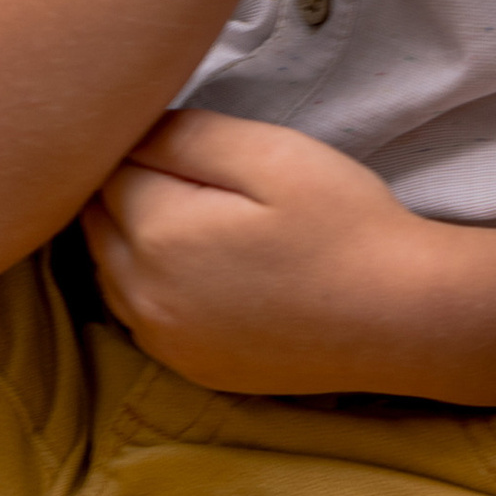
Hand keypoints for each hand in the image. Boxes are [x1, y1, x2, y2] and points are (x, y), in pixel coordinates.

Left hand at [82, 108, 441, 393]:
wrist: (401, 317)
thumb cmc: (343, 223)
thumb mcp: (269, 154)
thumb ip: (187, 135)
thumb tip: (131, 128)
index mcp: (156, 232)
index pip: (105, 171)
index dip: (135, 143)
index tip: (172, 132)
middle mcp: (142, 295)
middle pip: (94, 223)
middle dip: (120, 188)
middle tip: (175, 163)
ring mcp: (165, 340)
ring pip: (109, 272)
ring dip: (127, 238)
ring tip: (183, 210)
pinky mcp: (191, 367)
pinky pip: (140, 317)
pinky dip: (148, 285)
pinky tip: (194, 267)